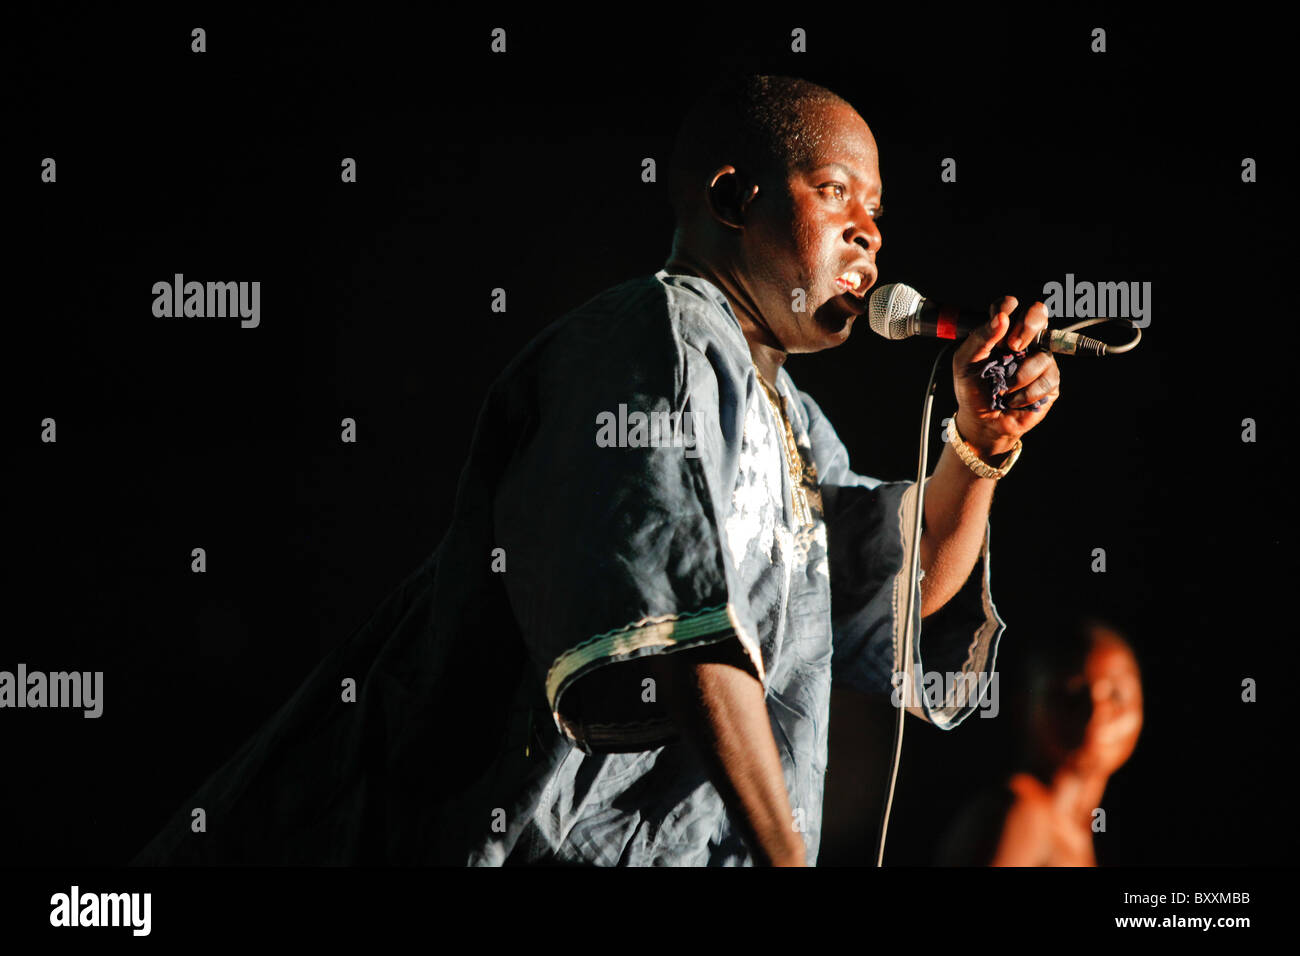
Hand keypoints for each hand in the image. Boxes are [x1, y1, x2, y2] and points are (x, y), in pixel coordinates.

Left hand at [951, 295, 1059, 457]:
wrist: (981, 421)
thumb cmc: (972, 389)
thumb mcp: (965, 363)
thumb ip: (980, 338)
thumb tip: (1002, 318)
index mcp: (1001, 332)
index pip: (1011, 306)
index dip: (1009, 306)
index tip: (1002, 317)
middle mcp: (1024, 341)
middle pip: (1039, 315)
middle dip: (1028, 327)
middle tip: (1013, 347)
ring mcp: (1040, 359)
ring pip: (1043, 354)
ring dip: (1020, 375)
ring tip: (1003, 388)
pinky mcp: (1050, 381)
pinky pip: (1047, 379)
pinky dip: (1027, 393)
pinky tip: (1014, 400)